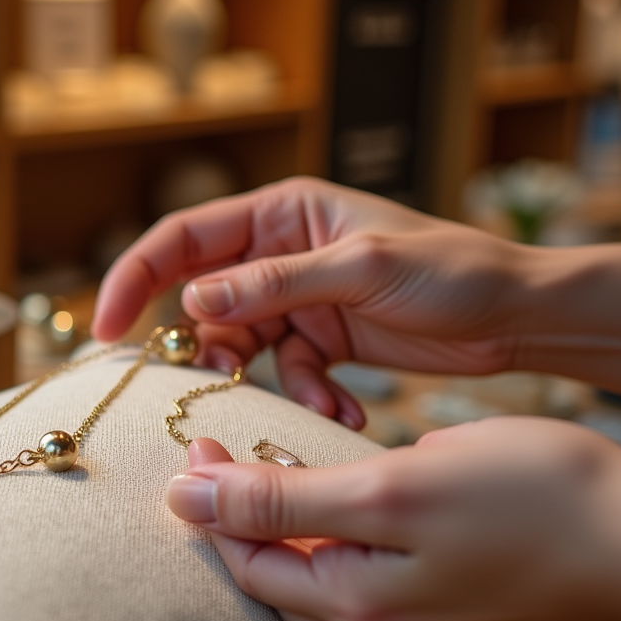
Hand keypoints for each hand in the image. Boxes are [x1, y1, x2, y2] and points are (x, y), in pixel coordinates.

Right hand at [93, 177, 531, 424]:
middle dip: (204, 344)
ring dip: (263, 380)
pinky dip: (306, 395)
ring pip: (242, 343)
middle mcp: (280, 252)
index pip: (183, 239)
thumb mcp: (360, 268)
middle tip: (208, 383)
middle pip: (204, 297)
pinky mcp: (322, 338)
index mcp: (282, 213)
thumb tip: (192, 300)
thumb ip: (274, 282)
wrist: (515, 315)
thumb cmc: (451, 269)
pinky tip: (345, 408)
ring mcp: (299, 298)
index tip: (105, 328)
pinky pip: (286, 372)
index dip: (135, 278)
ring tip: (309, 397)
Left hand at [165, 419, 620, 620]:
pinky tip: (338, 512)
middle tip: (224, 451)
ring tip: (272, 474)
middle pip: (274, 579)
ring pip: (316, 585)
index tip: (201, 437)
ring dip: (282, 534)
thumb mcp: (394, 486)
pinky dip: (331, 549)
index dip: (210, 501)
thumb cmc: (535, 502)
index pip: (245, 559)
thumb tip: (188, 498)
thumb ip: (284, 500)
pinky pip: (362, 590)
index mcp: (356, 606)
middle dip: (237, 517)